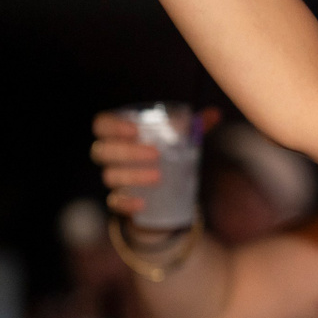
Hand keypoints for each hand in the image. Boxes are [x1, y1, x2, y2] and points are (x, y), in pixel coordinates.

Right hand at [92, 107, 217, 219]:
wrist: (161, 188)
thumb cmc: (165, 152)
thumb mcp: (179, 138)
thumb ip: (194, 125)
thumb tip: (215, 113)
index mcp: (118, 134)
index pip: (101, 124)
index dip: (112, 126)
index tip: (135, 130)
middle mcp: (109, 155)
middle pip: (101, 150)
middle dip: (126, 152)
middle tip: (155, 154)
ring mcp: (112, 177)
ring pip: (109, 176)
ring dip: (132, 176)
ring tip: (159, 176)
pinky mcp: (118, 200)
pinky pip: (114, 202)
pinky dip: (126, 203)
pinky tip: (142, 203)